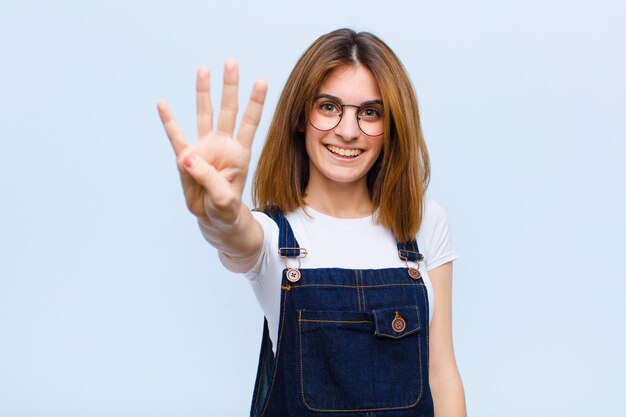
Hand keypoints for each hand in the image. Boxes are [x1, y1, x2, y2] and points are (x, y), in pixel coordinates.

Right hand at [157, 61, 266, 227]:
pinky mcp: (186, 158)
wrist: (214, 219)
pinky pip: (176, 137)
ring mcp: (204, 149)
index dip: (255, 102)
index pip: (250, 123)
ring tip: (203, 70)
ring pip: (203, 115)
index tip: (261, 80)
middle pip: (227, 110)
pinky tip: (163, 104)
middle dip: (230, 87)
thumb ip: (209, 179)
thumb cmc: (226, 209)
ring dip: (203, 93)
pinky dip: (169, 121)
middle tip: (231, 62)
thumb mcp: (224, 200)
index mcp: (239, 153)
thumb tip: (188, 158)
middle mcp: (223, 145)